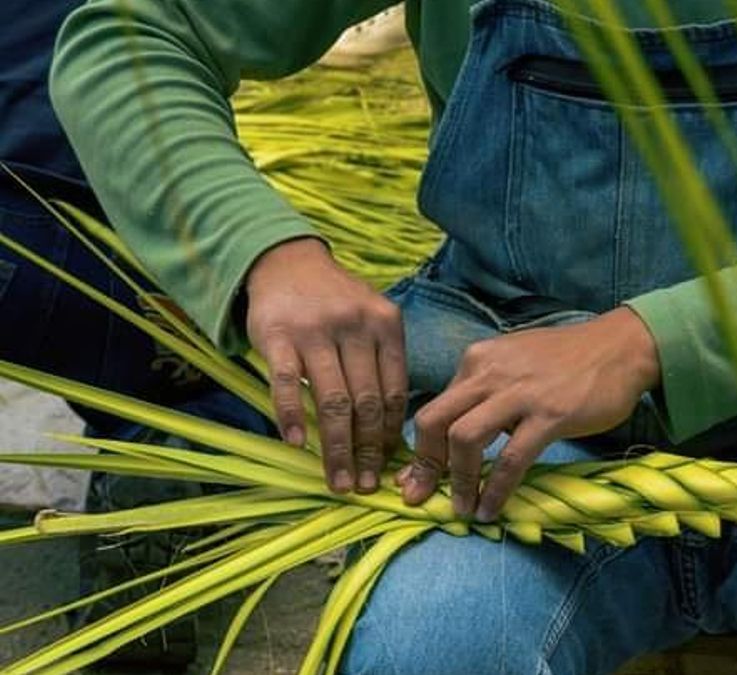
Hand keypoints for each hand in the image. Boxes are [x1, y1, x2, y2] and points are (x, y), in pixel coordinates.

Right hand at [246, 238, 406, 494]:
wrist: (287, 261)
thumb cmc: (336, 301)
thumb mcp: (371, 319)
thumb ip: (381, 363)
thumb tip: (390, 430)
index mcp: (386, 325)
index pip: (394, 391)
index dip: (392, 434)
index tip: (390, 465)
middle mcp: (355, 327)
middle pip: (366, 402)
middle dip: (369, 451)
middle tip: (366, 485)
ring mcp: (315, 331)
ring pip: (332, 401)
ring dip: (337, 448)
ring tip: (339, 480)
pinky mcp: (277, 336)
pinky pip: (287, 384)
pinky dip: (291, 417)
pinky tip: (296, 444)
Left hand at [399, 307, 659, 520]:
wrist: (621, 347)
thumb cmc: (568, 361)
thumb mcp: (515, 365)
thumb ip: (484, 395)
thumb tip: (455, 440)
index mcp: (477, 361)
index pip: (435, 406)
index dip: (420, 447)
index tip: (415, 478)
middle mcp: (489, 373)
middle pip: (435, 421)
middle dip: (424, 464)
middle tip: (421, 496)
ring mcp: (519, 393)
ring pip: (465, 440)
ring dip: (458, 481)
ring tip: (463, 508)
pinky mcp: (549, 415)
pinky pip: (511, 459)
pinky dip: (496, 489)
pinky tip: (491, 508)